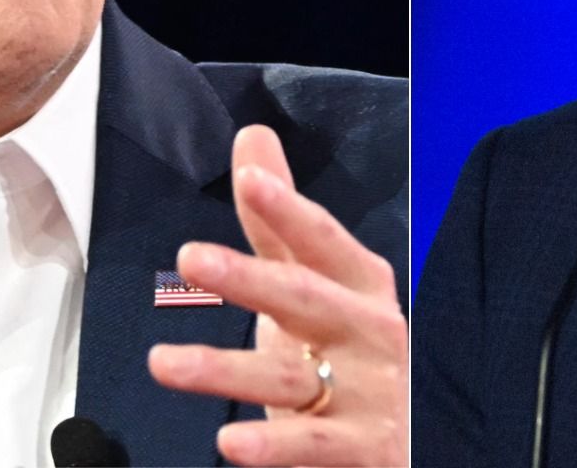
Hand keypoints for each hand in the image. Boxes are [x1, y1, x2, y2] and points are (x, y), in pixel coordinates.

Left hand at [148, 124, 406, 465]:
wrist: (412, 438)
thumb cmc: (351, 352)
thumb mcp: (318, 281)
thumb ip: (281, 218)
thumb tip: (253, 139)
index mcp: (361, 285)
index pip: (323, 239)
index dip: (289, 209)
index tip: (250, 180)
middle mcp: (369, 332)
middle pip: (304, 299)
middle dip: (249, 277)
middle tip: (191, 256)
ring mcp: (368, 393)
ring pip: (288, 378)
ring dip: (225, 369)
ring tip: (164, 362)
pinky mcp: (362, 448)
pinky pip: (311, 447)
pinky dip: (273, 446)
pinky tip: (230, 444)